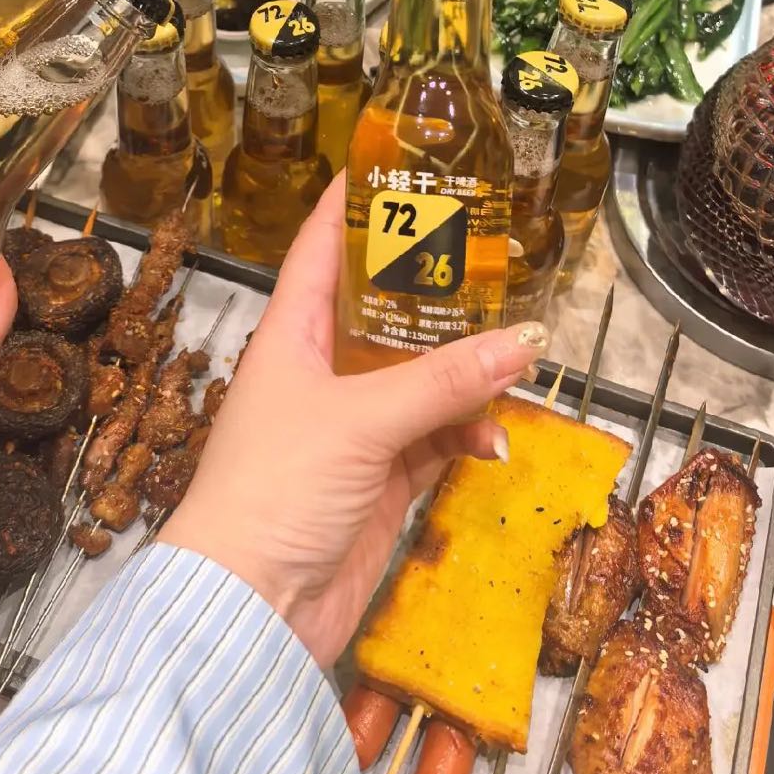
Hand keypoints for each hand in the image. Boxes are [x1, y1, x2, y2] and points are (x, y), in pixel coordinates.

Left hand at [162, 179, 548, 664]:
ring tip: (518, 353)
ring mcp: (350, 432)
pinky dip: (465, 439)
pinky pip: (432, 443)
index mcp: (290, 337)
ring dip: (463, 374)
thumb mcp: (360, 421)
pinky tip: (498, 443)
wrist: (250, 607)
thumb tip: (523, 342)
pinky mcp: (376, 485)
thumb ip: (442, 383)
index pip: (320, 252)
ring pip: (417, 381)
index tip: (390, 166)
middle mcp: (318, 375)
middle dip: (431, 292)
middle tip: (491, 256)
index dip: (350, 208)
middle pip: (379, 314)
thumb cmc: (276, 487)